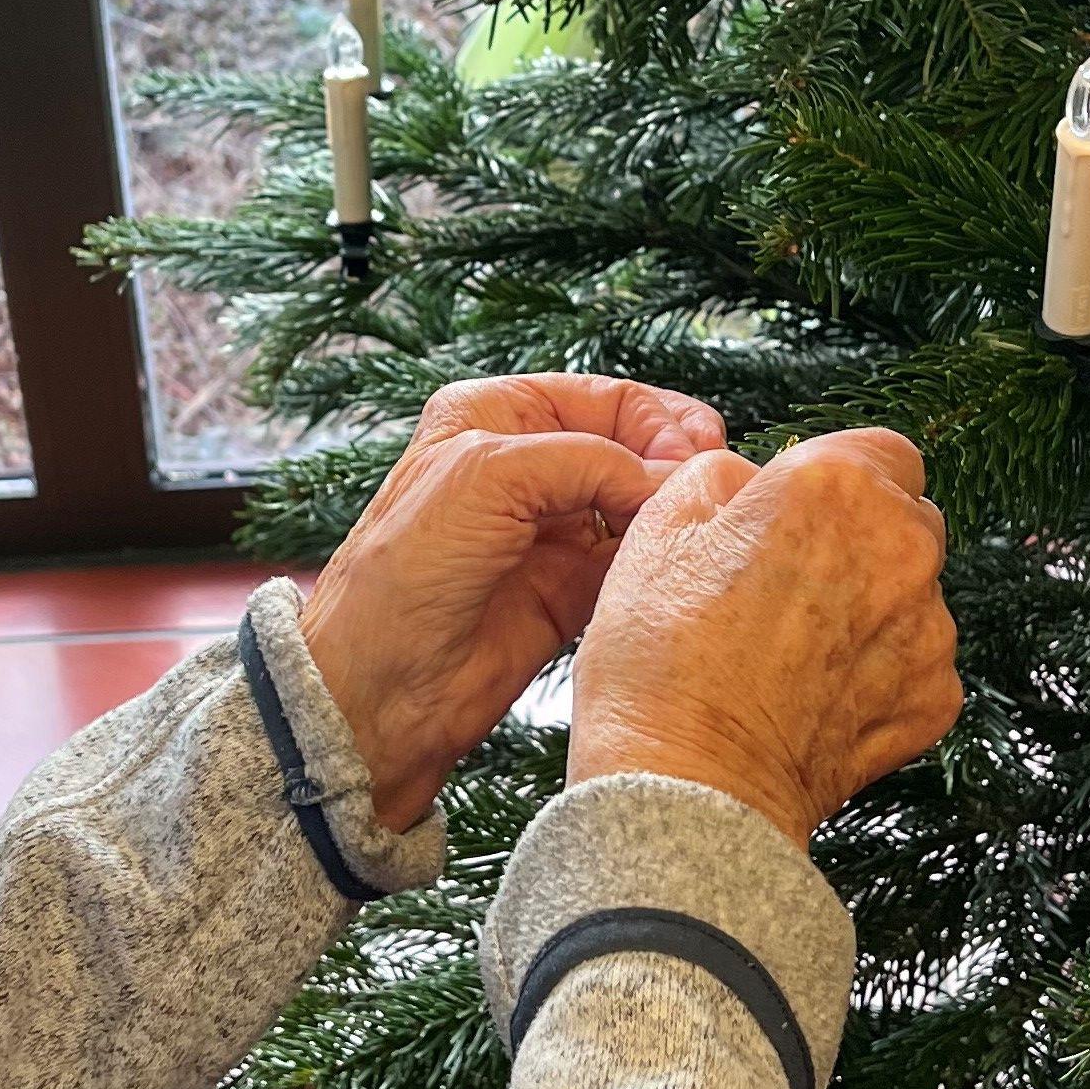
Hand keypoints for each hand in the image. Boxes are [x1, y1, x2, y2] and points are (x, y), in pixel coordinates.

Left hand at [299, 377, 730, 832]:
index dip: (658, 420)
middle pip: (633, 446)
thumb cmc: (404, 572)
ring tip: (700, 528)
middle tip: (711, 485)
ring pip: (641, 506)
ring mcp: (551, 531)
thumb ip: (586, 459)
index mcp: (495, 414)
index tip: (695, 454)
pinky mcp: (570, 592)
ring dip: (673, 513)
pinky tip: (675, 566)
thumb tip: (671, 474)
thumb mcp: (488, 478)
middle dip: (676, 461)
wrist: (378, 691)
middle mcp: (526, 465)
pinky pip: (635, 564)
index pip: (606, 396)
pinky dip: (660, 560)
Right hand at [566, 428, 961, 851]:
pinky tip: (814, 691)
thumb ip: (723, 473)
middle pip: (905, 518)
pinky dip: (878, 671)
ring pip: (912, 593)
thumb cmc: (664, 660)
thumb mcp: (660, 524)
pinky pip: (916, 662)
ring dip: (869, 606)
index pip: (881, 447)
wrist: (689, 786)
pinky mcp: (935, 698)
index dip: (837, 473)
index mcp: (839, 486)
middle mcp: (902, 547)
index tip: (800, 505)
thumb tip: (752, 480)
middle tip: (783, 579)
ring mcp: (928, 629)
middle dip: (858, 537)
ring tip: (790, 647)